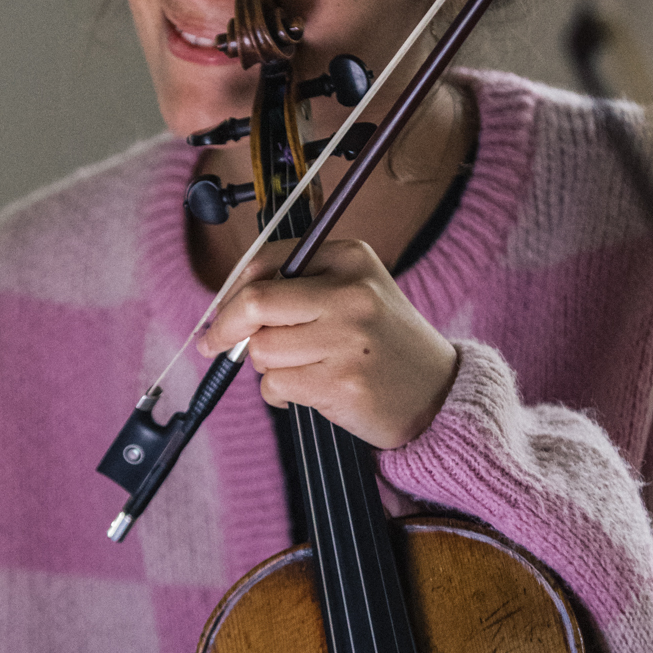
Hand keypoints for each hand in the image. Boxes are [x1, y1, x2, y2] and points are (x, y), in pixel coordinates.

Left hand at [200, 240, 458, 449]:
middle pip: (254, 304)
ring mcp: (347, 338)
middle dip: (224, 329)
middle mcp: (350, 292)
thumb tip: (224, 307)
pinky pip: (276, 385)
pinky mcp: (341, 382)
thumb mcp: (355, 293)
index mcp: (350, 258)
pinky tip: (313, 391)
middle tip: (213, 345)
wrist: (440, 394)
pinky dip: (281, 394)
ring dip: (267, 367)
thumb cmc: (385, 345)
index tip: (220, 314)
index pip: (265, 263)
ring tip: (304, 370)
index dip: (230, 292)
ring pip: (262, 350)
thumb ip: (296, 289)